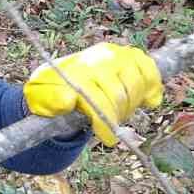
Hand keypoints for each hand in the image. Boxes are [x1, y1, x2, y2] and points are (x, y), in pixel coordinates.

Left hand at [23, 43, 162, 145]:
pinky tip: (148, 101)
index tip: (108, 139)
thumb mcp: (41, 99)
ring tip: (119, 112)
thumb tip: (67, 100)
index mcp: (77, 71)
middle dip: (117, 116)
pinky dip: (152, 87)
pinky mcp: (129, 55)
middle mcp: (98, 58)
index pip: (99, 100)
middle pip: (120, 95)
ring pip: (136, 85)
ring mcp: (115, 54)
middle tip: (110, 124)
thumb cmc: (51, 92)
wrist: (59, 77)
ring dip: (131, 104)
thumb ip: (51, 100)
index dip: (106, 123)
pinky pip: (149, 69)